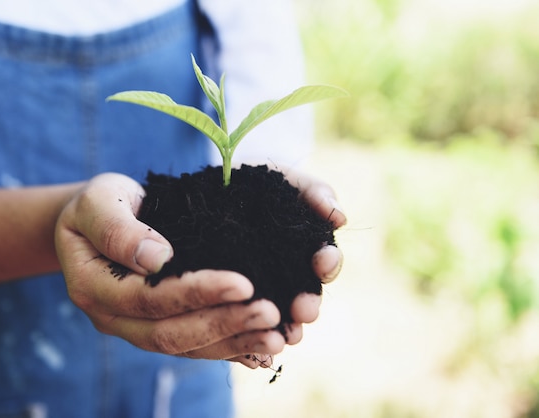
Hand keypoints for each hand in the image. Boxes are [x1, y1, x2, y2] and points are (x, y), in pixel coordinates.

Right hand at [55, 173, 288, 363]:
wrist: (97, 222)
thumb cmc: (99, 205)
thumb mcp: (99, 202)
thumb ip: (118, 229)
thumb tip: (158, 258)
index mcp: (93, 287)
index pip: (149, 299)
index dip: (196, 293)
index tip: (243, 282)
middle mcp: (114, 319)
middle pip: (170, 334)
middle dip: (224, 324)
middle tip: (270, 312)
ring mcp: (136, 329)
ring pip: (186, 347)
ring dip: (234, 342)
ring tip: (278, 334)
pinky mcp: (158, 328)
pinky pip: (195, 346)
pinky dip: (230, 348)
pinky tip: (264, 346)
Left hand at [235, 169, 346, 369]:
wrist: (209, 189)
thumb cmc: (255, 182)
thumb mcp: (286, 180)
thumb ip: (315, 192)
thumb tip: (339, 218)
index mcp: (306, 249)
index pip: (325, 262)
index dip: (329, 264)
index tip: (322, 262)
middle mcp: (288, 275)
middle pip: (306, 296)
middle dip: (309, 305)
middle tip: (304, 311)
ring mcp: (260, 289)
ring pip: (278, 316)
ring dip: (286, 327)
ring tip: (286, 336)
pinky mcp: (230, 299)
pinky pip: (244, 320)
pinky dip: (252, 334)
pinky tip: (253, 344)